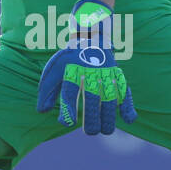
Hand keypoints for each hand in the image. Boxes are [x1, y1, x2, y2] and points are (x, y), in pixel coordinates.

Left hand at [36, 0, 136, 134]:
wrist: (90, 37)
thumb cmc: (69, 59)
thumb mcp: (54, 69)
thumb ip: (46, 90)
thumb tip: (41, 111)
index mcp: (72, 71)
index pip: (69, 92)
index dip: (68, 109)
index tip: (67, 122)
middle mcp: (90, 73)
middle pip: (92, 99)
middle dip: (92, 119)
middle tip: (90, 132)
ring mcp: (106, 75)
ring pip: (110, 98)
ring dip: (109, 117)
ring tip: (105, 131)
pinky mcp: (117, 76)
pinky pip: (126, 91)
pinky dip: (129, 105)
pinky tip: (129, 120)